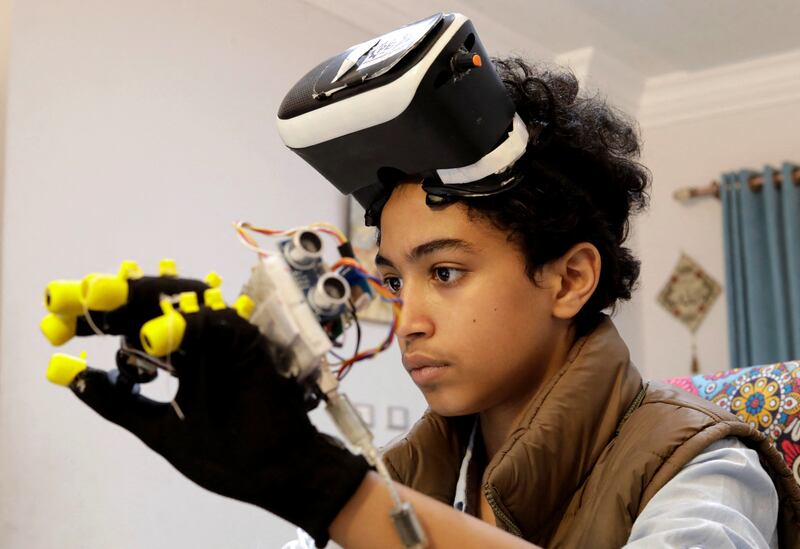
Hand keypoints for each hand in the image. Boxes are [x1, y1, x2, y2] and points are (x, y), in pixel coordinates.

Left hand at [42, 263, 369, 546]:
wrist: (276, 470)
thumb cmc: (226, 453)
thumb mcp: (158, 429)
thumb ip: (119, 403)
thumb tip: (73, 378)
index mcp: (181, 356)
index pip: (135, 325)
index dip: (98, 320)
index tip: (59, 322)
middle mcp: (200, 339)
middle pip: (152, 307)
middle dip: (110, 303)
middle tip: (73, 301)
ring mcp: (223, 335)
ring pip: (180, 303)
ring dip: (140, 302)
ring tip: (100, 303)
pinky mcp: (246, 340)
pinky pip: (212, 325)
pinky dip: (183, 328)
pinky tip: (148, 338)